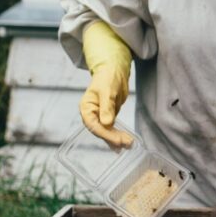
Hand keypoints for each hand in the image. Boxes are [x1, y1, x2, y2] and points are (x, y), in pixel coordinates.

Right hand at [79, 21, 132, 147]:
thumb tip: (106, 123)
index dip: (105, 134)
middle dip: (113, 138)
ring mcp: (100, 116)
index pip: (93, 125)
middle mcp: (92, 114)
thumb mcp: (107, 91)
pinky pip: (112, 129)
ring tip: (129, 145)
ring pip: (107, 131)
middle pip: (101, 131)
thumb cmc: (108, 77)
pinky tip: (125, 142)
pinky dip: (118, 135)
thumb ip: (107, 107)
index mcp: (86, 108)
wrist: (114, 71)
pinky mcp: (108, 117)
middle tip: (126, 143)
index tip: (117, 140)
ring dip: (117, 139)